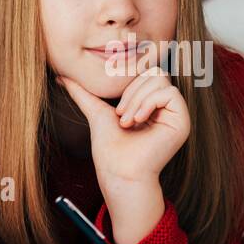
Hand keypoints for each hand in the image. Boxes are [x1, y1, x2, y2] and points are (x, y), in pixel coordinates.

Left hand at [58, 45, 190, 184]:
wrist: (118, 172)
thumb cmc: (110, 149)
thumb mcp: (96, 111)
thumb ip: (82, 93)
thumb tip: (61, 76)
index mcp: (151, 105)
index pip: (145, 73)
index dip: (128, 84)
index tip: (116, 111)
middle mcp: (167, 108)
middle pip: (154, 72)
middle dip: (132, 91)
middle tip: (120, 116)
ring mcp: (176, 114)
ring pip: (160, 80)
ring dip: (137, 99)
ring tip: (127, 122)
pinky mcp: (182, 121)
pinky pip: (169, 93)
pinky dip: (148, 103)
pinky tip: (138, 121)